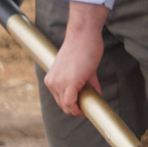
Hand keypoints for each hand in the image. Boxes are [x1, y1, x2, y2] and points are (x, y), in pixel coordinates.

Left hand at [45, 1, 107, 117]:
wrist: (83, 36)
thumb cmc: (83, 48)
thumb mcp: (81, 69)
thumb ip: (87, 84)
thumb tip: (96, 96)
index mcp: (51, 79)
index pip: (59, 100)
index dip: (71, 106)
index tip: (82, 107)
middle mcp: (52, 82)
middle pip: (63, 105)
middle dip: (75, 109)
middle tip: (88, 107)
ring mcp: (58, 83)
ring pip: (67, 106)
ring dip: (78, 110)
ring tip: (89, 106)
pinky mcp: (69, 83)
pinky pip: (71, 104)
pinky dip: (78, 109)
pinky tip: (86, 109)